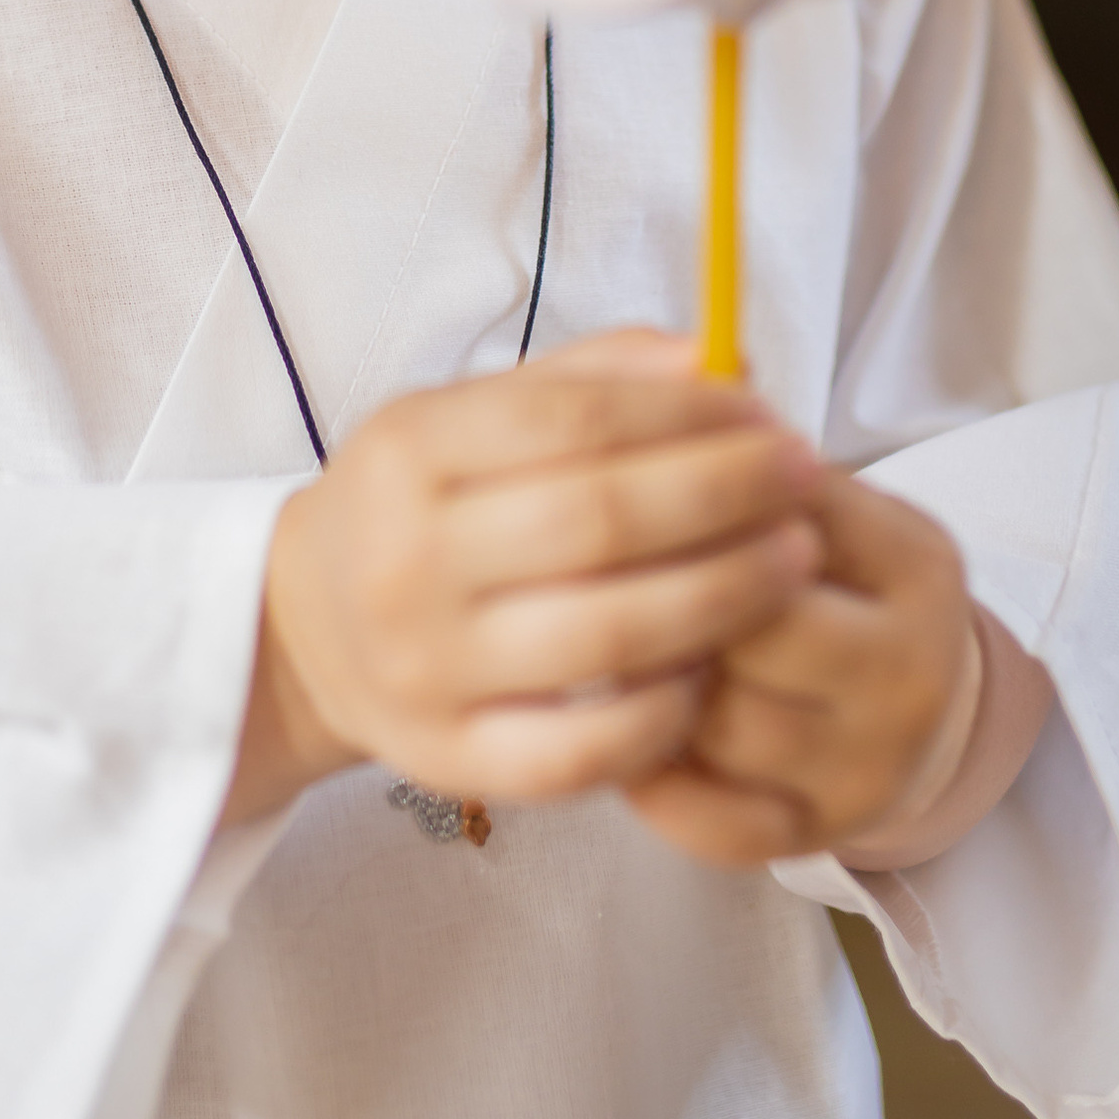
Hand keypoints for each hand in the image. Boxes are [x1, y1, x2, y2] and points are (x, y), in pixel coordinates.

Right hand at [226, 328, 825, 825]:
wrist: (311, 629)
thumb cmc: (427, 505)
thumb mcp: (475, 415)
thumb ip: (594, 378)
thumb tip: (719, 360)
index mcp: (409, 450)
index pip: (574, 420)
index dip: (689, 417)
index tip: (770, 416)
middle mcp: (405, 558)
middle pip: (600, 522)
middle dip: (727, 497)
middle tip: (807, 484)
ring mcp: (425, 668)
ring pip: (608, 636)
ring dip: (725, 596)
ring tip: (793, 563)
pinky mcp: (451, 758)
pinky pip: (584, 749)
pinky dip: (665, 710)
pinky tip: (714, 668)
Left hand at [627, 469, 1042, 872]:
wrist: (917, 703)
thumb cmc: (834, 581)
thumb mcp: (825, 501)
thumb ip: (752, 450)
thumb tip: (668, 382)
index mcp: (916, 564)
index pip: (786, 517)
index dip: (691, 502)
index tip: (628, 486)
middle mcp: (911, 672)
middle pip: (755, 629)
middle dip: (668, 598)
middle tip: (595, 574)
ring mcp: (871, 767)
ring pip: (724, 725)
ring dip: (649, 685)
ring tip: (601, 645)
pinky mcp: (823, 837)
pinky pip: (715, 823)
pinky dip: (654, 781)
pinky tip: (625, 729)